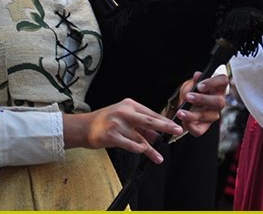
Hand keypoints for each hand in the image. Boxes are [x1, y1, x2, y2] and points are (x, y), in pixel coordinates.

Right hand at [63, 98, 183, 163]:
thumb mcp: (124, 118)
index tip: (176, 125)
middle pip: (149, 121)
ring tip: (158, 157)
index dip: (164, 120)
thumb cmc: (106, 122)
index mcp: (129, 105)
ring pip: (140, 138)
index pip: (151, 113)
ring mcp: (117, 123)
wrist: (84, 127)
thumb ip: (140, 127)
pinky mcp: (111, 135)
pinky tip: (143, 152)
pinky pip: (130, 145)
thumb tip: (157, 135)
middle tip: (178, 130)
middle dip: (165, 126)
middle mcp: (124, 112)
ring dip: (151, 149)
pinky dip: (138, 149)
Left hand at [173, 71, 227, 135]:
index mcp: (218, 87)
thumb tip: (198, 75)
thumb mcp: (192, 84)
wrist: (186, 104)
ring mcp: (213, 115)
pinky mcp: (205, 126)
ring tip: (180, 112)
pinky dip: (190, 126)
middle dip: (202, 99)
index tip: (199, 85)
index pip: (224, 81)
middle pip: (219, 102)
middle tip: (188, 97)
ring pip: (208, 116)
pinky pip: (200, 130)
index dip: (213, 83)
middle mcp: (219, 101)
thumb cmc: (193, 91)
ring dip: (192, 115)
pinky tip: (183, 121)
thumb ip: (196, 81)